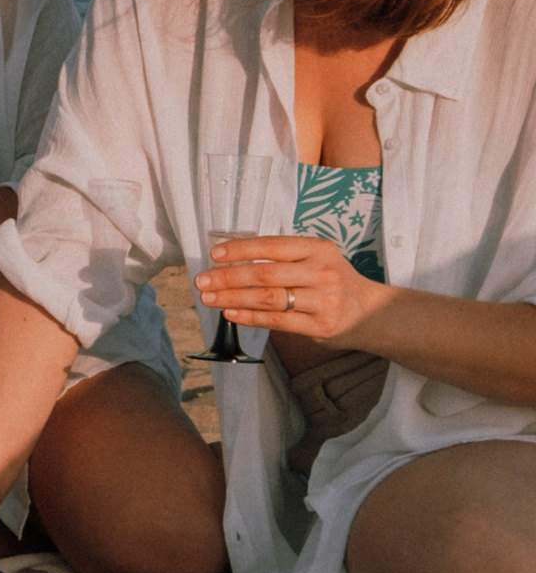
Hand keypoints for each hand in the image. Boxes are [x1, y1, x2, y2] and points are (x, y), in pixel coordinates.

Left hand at [198, 233, 393, 343]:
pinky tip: (231, 314)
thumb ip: (282, 258)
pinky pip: (278, 321)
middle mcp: (323, 272)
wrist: (371, 313)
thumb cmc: (331, 281)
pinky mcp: (322, 326)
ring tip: (209, 299)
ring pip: (269, 299)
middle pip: (266, 274)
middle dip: (228, 277)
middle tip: (202, 281)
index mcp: (318, 249)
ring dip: (233, 298)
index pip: (272, 246)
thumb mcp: (315, 259)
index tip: (215, 254)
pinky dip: (250, 317)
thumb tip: (229, 261)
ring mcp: (324, 300)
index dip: (241, 249)